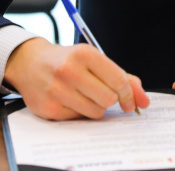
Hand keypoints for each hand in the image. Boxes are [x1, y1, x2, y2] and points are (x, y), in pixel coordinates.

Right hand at [4, 37, 149, 119]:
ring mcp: (57, 90)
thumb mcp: (95, 60)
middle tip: (103, 94)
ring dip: (96, 108)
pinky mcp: (49, 108)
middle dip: (111, 100)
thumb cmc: (68, 61)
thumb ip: (124, 78)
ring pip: (95, 112)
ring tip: (85, 96)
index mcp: (84, 54)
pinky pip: (78, 119)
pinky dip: (80, 112)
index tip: (129, 101)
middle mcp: (69, 70)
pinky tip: (71, 100)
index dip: (128, 94)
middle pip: (109, 99)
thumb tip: (144, 100)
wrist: (30, 64)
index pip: (118, 80)